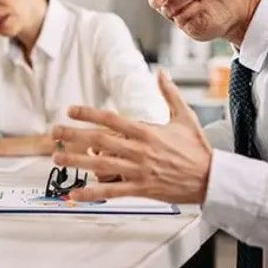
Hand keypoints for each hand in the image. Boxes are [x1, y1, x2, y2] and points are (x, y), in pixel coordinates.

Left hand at [51, 71, 211, 203]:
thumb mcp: (185, 117)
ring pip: (101, 165)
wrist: (213, 178)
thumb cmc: (198, 149)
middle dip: (74, 135)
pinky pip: (112, 192)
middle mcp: (139, 150)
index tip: (71, 111)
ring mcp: (139, 170)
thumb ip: (170, 94)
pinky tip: (74, 195)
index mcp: (146, 131)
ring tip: (57, 158)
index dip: (88, 114)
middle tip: (54, 132)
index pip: (111, 119)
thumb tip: (161, 73)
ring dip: (76, 161)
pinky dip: (92, 194)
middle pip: (99, 140)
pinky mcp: (142, 189)